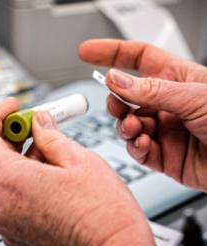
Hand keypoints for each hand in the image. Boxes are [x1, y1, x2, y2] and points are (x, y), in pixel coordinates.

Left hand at [0, 98, 154, 245]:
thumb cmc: (104, 215)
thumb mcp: (79, 160)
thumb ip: (51, 135)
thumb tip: (40, 122)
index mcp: (11, 182)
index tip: (13, 108)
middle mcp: (1, 206)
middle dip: (18, 137)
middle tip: (42, 127)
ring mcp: (7, 223)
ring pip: (8, 178)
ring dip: (27, 160)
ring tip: (57, 156)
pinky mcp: (17, 234)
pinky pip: (14, 198)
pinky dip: (28, 181)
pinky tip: (54, 179)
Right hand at [79, 39, 206, 191]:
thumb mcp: (195, 96)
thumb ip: (152, 90)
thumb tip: (116, 80)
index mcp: (176, 79)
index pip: (137, 58)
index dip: (111, 52)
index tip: (87, 52)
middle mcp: (166, 103)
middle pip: (126, 95)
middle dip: (116, 100)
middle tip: (116, 104)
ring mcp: (162, 129)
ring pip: (127, 124)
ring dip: (125, 125)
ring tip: (133, 127)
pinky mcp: (162, 154)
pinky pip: (138, 149)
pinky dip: (136, 147)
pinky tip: (144, 144)